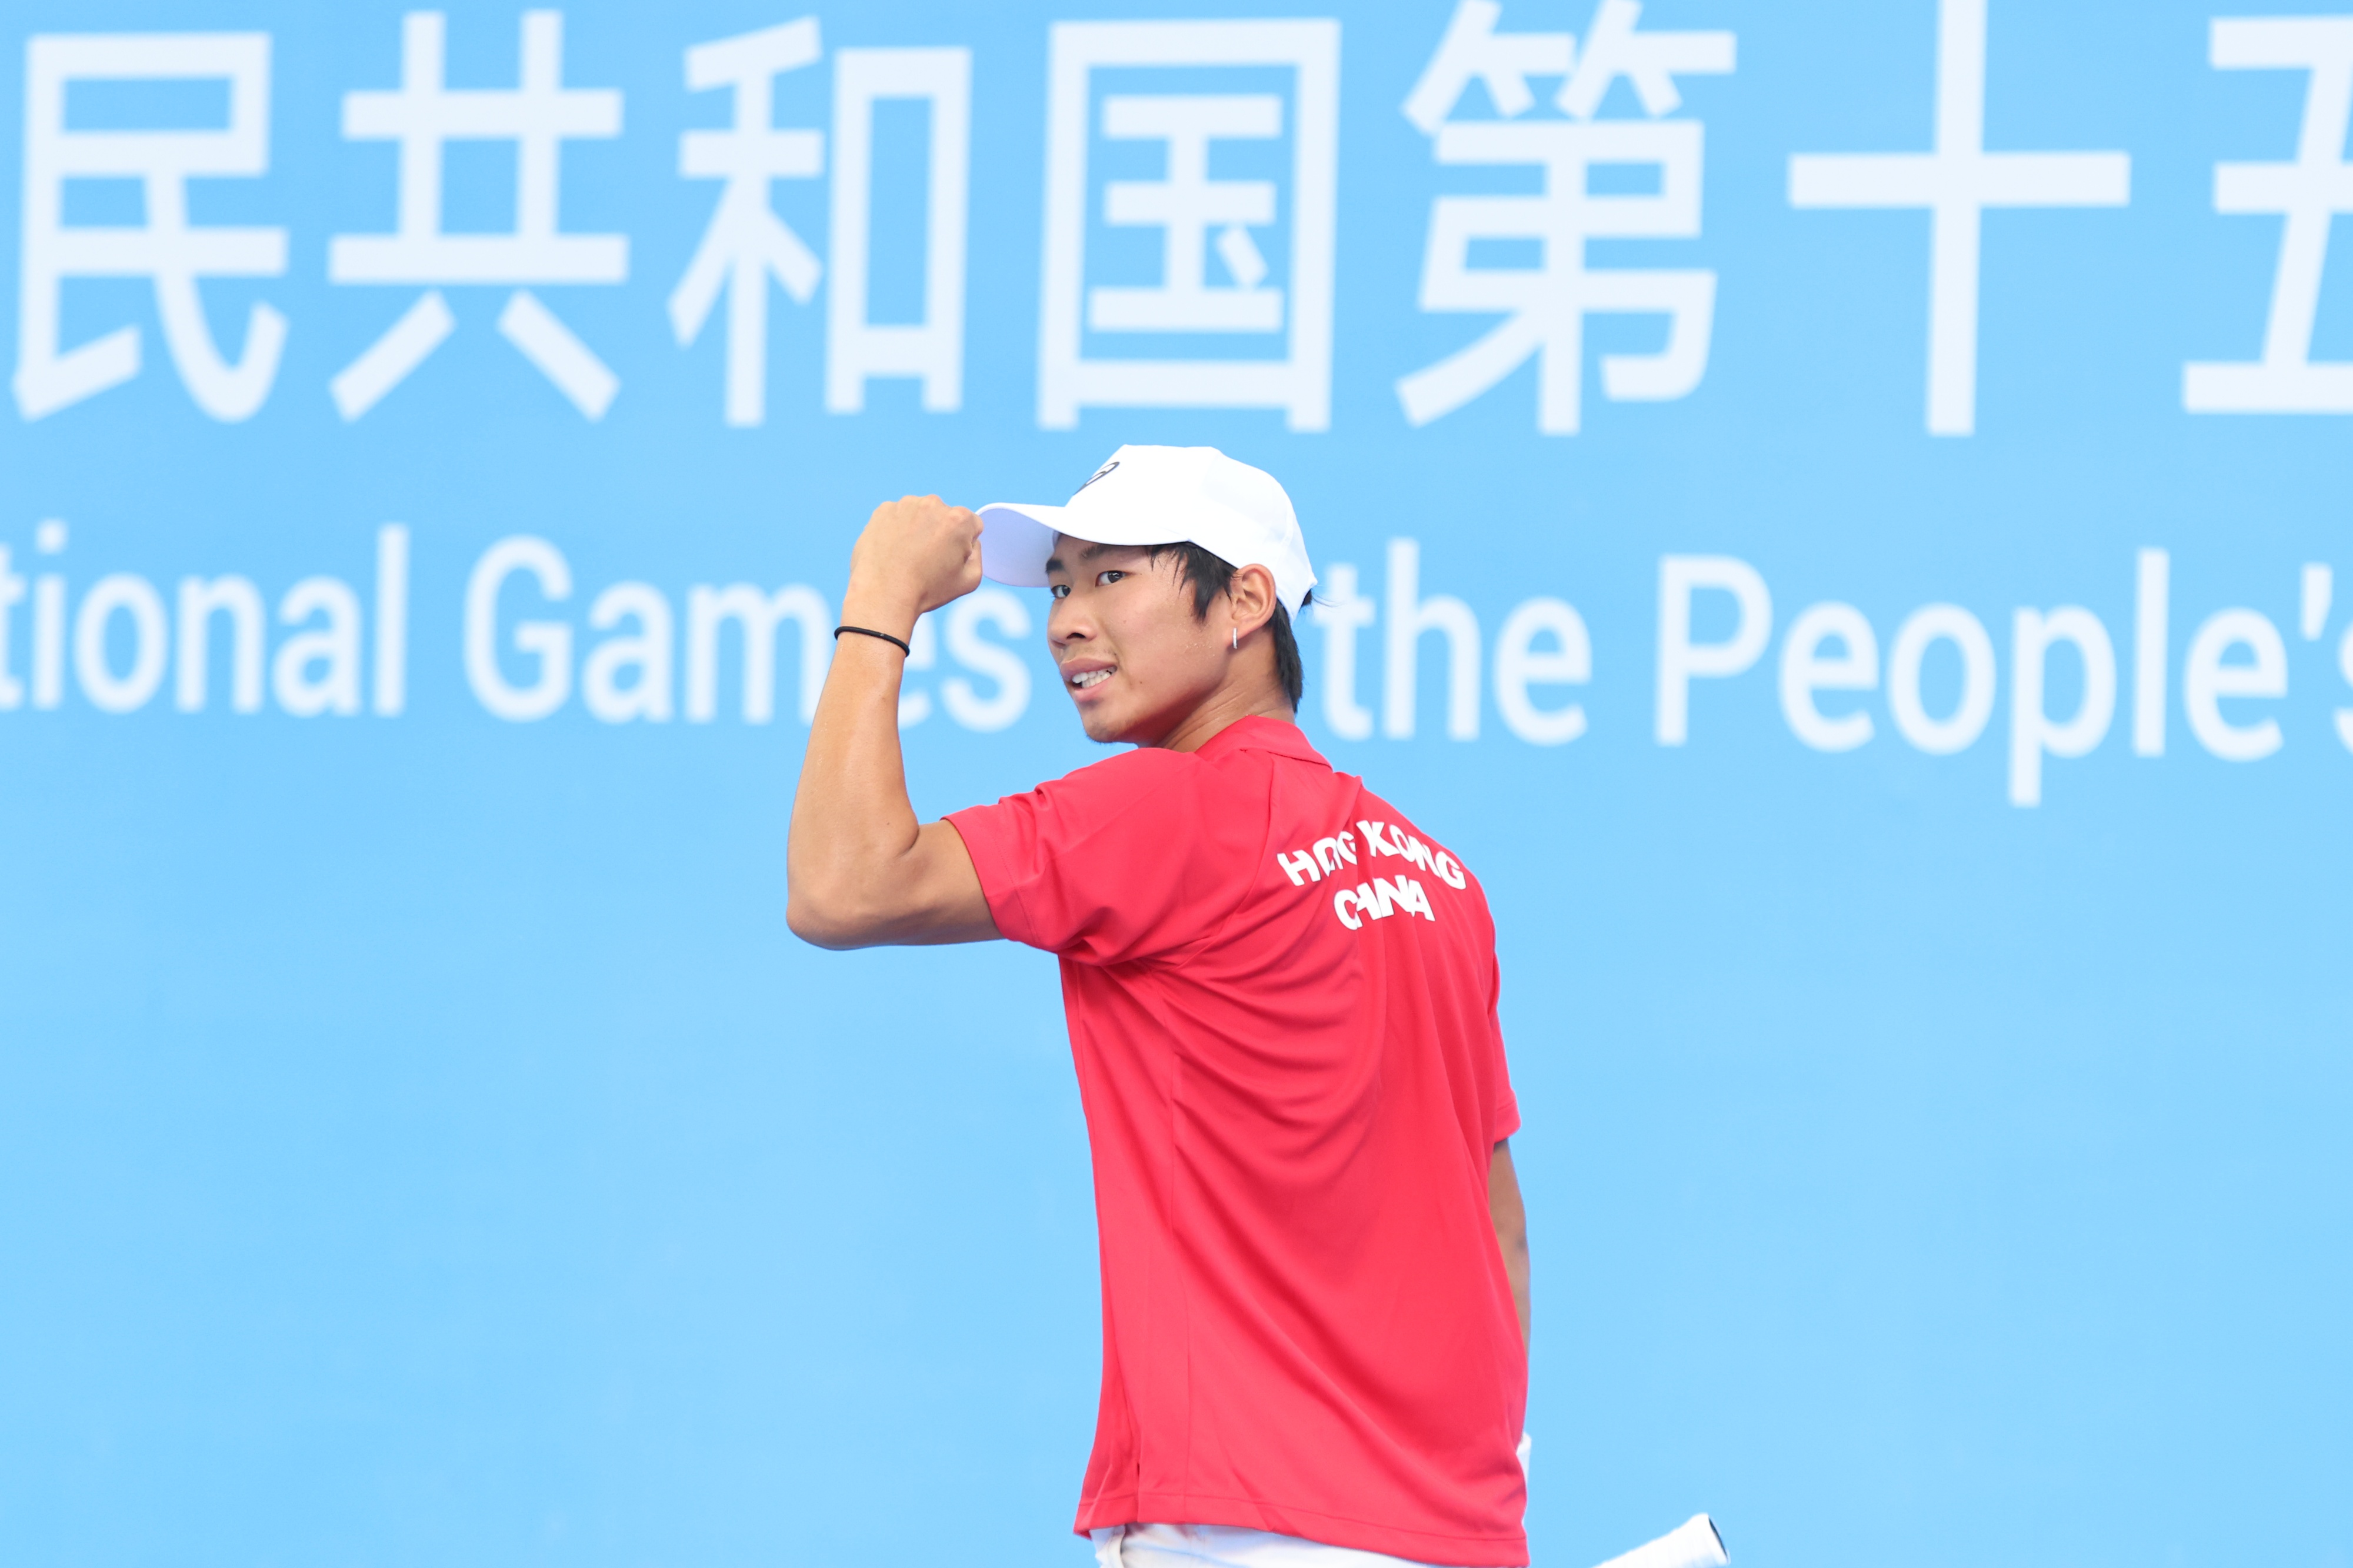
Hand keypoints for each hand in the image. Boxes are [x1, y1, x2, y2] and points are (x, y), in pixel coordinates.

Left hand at [843, 494, 982, 634]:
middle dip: (940, 532)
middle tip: (927, 559)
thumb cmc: (927, 590)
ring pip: (920, 514)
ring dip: (918, 528)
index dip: (963, 544)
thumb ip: (978, 553)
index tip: (948, 559)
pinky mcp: (884, 510)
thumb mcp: (969, 580)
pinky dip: (897, 529)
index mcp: (959, 519)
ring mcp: (906, 505)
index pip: (971, 525)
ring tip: (908, 556)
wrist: (884, 595)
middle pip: (945, 516)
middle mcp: (933, 504)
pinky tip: (893, 550)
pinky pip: (897, 516)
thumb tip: (969, 540)